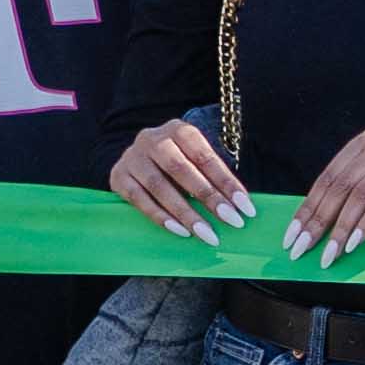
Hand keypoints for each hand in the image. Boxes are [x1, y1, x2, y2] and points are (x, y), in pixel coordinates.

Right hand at [111, 117, 255, 244]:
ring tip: (207, 234)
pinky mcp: (118, 176)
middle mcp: (152, 139)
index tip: (246, 208)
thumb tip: (240, 207)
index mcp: (179, 130)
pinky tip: (180, 231)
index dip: (227, 183)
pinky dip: (160, 217)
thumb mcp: (195, 161)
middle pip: (182, 170)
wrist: (138, 158)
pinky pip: (139, 199)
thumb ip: (213, 177)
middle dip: (210, 198)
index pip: (206, 157)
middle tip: (232, 222)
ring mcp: (132, 157)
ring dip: (186, 213)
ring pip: (159, 186)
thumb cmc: (178, 163)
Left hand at [289, 126, 364, 263]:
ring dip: (340, 228)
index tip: (291, 237)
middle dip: (318, 221)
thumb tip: (308, 225)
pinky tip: (353, 244)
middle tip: (302, 249)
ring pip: (360, 194)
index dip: (307, 209)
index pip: (328, 178)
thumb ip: (349, 193)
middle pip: (340, 186)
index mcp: (364, 143)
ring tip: (329, 255)